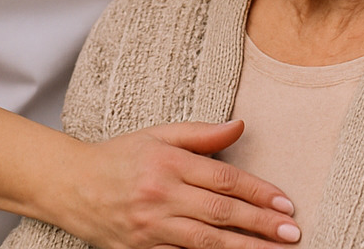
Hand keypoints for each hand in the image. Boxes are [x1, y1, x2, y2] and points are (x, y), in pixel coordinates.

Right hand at [59, 120, 300, 248]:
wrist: (70, 186)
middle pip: (221, 212)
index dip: (259, 192)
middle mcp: (161, 195)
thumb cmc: (120, 157)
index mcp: (168, 163)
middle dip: (260, 224)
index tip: (285, 203)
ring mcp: (151, 227)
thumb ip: (201, 133)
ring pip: (206, 242)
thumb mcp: (158, 135)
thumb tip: (241, 126)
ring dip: (244, 248)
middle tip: (292, 232)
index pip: (224, 179)